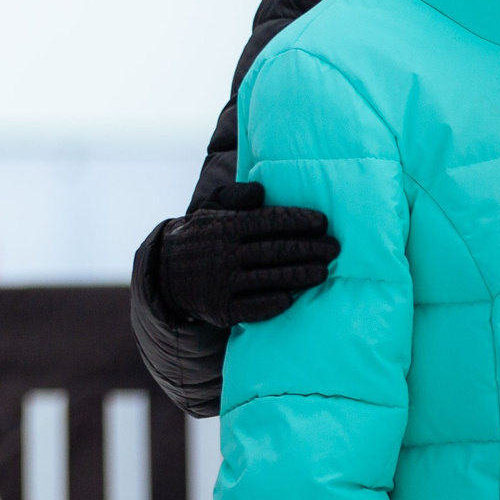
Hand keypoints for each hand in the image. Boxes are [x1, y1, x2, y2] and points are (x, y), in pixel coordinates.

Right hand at [149, 181, 338, 328]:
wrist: (164, 274)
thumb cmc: (200, 238)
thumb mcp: (209, 210)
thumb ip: (234, 196)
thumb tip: (260, 190)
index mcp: (224, 227)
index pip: (269, 221)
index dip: (299, 220)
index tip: (323, 222)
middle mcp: (224, 254)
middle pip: (278, 250)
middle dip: (311, 248)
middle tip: (334, 248)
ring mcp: (223, 283)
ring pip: (272, 278)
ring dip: (302, 275)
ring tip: (323, 272)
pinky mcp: (221, 309)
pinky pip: (255, 308)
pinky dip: (275, 302)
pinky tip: (291, 297)